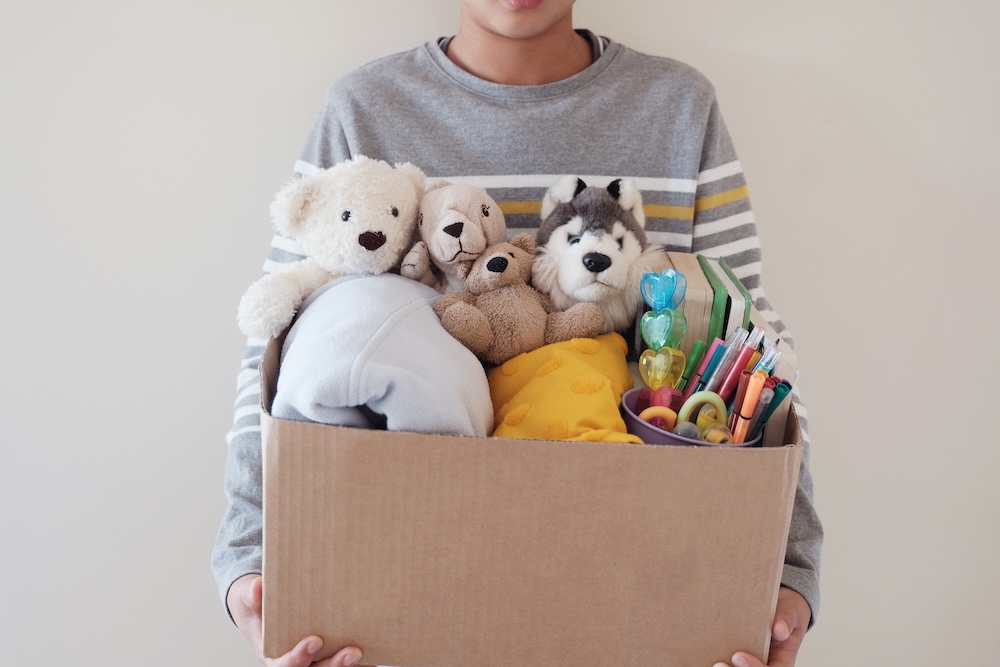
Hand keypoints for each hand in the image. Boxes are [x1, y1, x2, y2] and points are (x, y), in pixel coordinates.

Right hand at [228, 574, 367, 666]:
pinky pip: (346, 664)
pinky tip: (376, 651)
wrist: (263, 608)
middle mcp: (297, 663)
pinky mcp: (329, 654)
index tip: (314, 640)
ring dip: (349, 666)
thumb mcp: (248, 599)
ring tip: (368, 655)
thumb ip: (252, 597)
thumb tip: (258, 586)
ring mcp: (315, 661)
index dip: (299, 657)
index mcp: (273, 656)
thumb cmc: (257, 606)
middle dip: (334, 665)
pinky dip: (361, 662)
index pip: (285, 665)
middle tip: (353, 652)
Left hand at [714, 587, 810, 666]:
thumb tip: (779, 629)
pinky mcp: (735, 653)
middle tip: (719, 665)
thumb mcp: (791, 612)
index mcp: (781, 660)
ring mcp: (749, 659)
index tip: (738, 655)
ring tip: (712, 663)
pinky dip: (714, 658)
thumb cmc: (787, 610)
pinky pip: (728, 659)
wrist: (781, 603)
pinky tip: (702, 655)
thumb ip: (787, 619)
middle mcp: (764, 663)